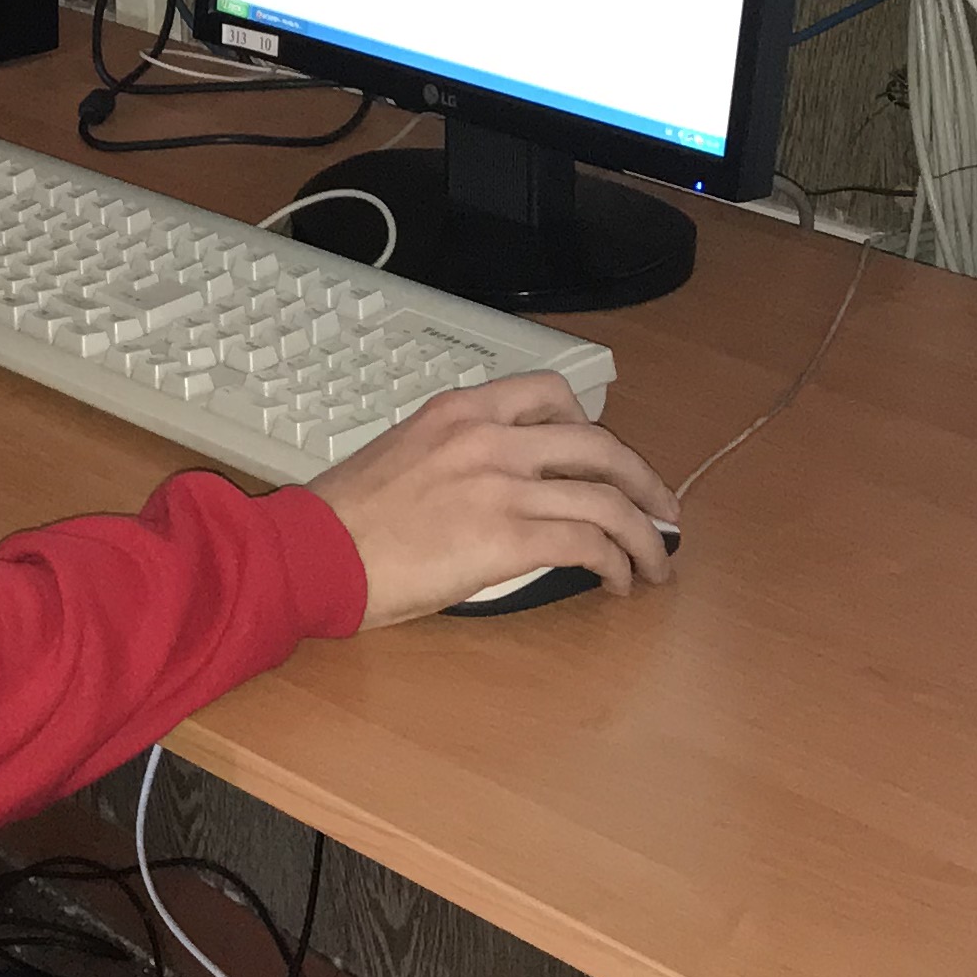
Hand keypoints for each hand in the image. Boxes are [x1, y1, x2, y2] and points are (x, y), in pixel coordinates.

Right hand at [306, 376, 680, 625]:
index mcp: (461, 411)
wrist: (314, 551)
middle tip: (662, 511)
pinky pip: (588, 545)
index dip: (593, 427)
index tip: (606, 458)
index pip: (551, 395)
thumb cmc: (344, 516)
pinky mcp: (507, 538)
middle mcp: (489, 438)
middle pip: (599, 445)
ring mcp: (501, 486)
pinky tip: (619, 582)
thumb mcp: (404, 454)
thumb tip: (502, 487)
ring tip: (654, 563)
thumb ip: (459, 455)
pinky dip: (617, 564)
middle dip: (644, 482)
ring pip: (606, 500)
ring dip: (644, 535)